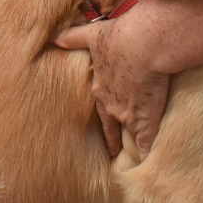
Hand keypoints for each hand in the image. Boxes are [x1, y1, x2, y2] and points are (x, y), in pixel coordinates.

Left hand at [55, 17, 170, 159]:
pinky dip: (148, 157)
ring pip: (129, 137)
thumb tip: (54, 37)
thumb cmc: (119, 36)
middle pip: (110, 126)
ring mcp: (128, 114)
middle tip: (113, 152)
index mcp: (100, 86)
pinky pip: (146, 145)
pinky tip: (149, 168)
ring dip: (132, 148)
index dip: (102, 116)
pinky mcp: (146, 120)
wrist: (143, 43)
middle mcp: (111, 104)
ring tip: (135, 162)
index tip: (103, 126)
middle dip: (112, 139)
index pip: (99, 106)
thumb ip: (73, 37)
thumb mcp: (93, 34)